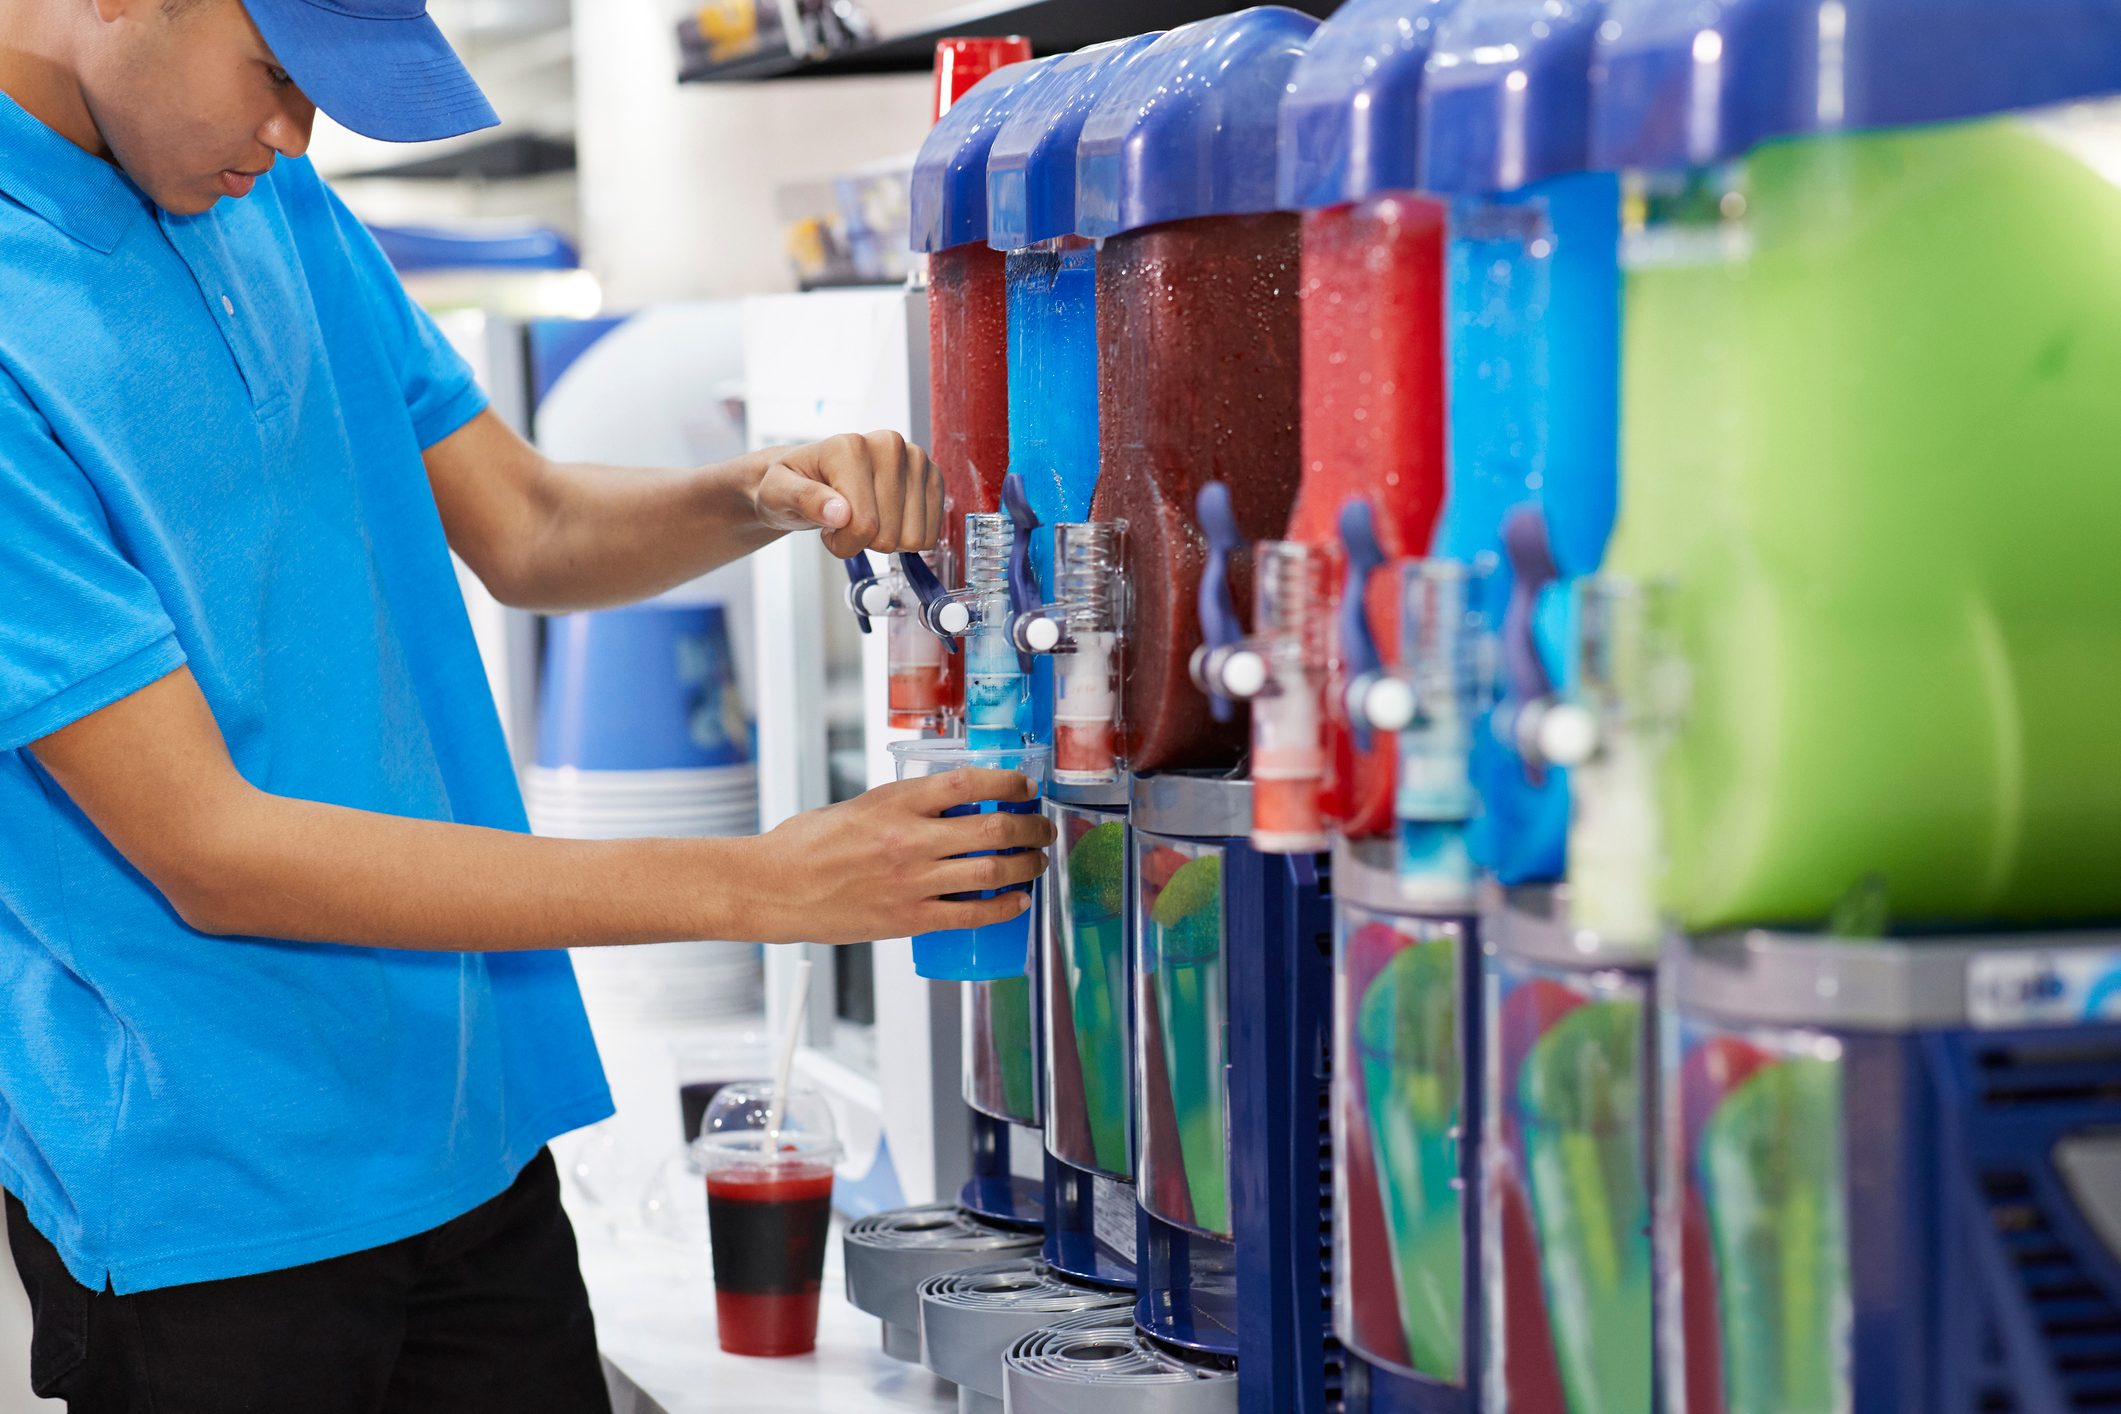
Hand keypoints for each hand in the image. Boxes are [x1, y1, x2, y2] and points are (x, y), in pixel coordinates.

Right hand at [735, 769, 1055, 945]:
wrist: (773, 888)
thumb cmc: (807, 844)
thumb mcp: (859, 806)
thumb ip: (902, 806)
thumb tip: (948, 805)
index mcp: (895, 801)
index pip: (970, 782)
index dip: (1009, 783)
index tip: (1025, 787)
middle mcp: (909, 838)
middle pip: (994, 829)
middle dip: (1031, 828)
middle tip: (1042, 829)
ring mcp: (911, 881)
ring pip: (992, 872)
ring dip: (1027, 868)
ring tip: (1036, 864)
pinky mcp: (908, 919)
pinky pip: (971, 914)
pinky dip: (1003, 908)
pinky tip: (1017, 903)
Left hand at [751, 431, 942, 559]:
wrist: (807, 474)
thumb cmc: (791, 483)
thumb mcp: (777, 492)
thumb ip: (803, 499)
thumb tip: (840, 513)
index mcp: (851, 447)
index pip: (863, 525)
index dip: (842, 542)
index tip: (827, 528)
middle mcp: (889, 445)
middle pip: (890, 536)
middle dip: (864, 541)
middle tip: (844, 522)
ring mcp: (915, 459)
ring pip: (913, 538)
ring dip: (885, 540)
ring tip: (863, 517)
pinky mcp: (931, 476)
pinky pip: (931, 533)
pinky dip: (906, 537)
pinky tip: (887, 518)